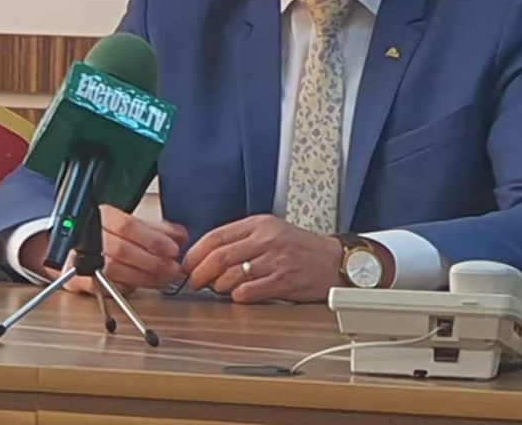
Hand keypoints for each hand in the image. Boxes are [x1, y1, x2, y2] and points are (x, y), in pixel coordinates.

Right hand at [21, 206, 186, 296]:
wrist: (71, 249)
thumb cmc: (104, 235)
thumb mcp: (129, 224)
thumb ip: (155, 229)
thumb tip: (181, 236)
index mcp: (103, 216)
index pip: (129, 226)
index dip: (153, 239)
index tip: (174, 249)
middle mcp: (89, 235)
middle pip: (122, 250)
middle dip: (152, 262)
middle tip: (172, 269)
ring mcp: (80, 258)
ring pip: (114, 269)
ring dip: (143, 277)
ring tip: (162, 280)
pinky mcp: (76, 279)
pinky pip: (102, 286)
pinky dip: (124, 287)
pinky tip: (140, 286)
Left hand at [182, 215, 342, 302]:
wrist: (334, 261)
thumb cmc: (301, 249)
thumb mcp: (272, 232)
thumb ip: (243, 239)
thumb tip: (208, 256)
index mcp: (260, 224)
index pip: (216, 236)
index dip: (196, 253)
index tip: (187, 265)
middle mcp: (266, 239)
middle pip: (218, 257)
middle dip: (199, 273)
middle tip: (194, 283)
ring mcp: (275, 260)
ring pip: (230, 276)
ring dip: (218, 287)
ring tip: (220, 290)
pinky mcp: (283, 281)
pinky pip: (248, 292)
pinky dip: (237, 297)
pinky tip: (239, 296)